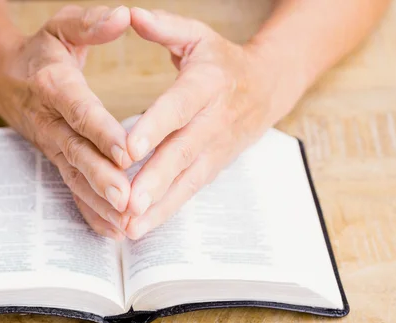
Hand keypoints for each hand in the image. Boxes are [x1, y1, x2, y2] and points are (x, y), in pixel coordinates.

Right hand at [0, 6, 132, 238]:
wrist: (6, 78)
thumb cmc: (43, 52)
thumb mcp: (62, 27)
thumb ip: (91, 23)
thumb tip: (125, 15)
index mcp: (54, 85)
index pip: (79, 110)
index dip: (101, 130)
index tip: (126, 150)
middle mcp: (50, 121)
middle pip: (76, 152)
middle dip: (101, 177)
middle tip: (126, 198)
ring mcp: (51, 145)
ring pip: (74, 176)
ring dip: (98, 202)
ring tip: (125, 223)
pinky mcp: (56, 159)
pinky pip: (71, 188)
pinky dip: (89, 211)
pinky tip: (111, 230)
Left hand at [123, 8, 307, 239]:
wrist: (267, 88)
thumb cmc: (221, 61)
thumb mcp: (197, 37)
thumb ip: (163, 27)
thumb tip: (129, 14)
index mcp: (207, 83)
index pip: (179, 106)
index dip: (156, 126)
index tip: (130, 146)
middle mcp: (213, 120)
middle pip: (182, 152)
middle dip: (155, 179)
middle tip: (128, 202)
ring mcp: (215, 149)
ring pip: (186, 180)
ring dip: (158, 206)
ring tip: (129, 227)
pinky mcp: (213, 167)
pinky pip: (189, 191)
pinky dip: (166, 211)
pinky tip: (140, 228)